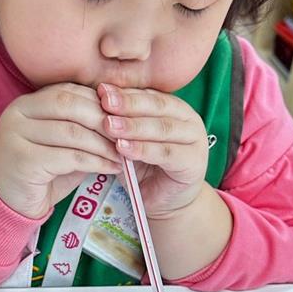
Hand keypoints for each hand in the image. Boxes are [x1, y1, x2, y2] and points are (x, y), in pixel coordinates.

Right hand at [0, 84, 120, 218]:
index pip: (68, 91)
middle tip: (125, 136)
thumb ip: (82, 129)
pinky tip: (110, 168)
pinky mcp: (23, 161)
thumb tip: (120, 121)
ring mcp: (17, 136)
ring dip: (103, 145)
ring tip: (121, 156)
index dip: (98, 103)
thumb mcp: (61, 145)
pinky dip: (95, 162)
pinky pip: (69, 157)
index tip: (122, 118)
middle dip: (103, 120)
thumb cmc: (39, 173)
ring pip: (72, 132)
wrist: (8, 204)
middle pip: (69, 105)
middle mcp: (17, 114)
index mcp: (26, 103)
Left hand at [98, 84, 210, 217]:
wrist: (165, 201)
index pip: (149, 94)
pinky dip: (143, 149)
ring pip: (162, 128)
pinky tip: (123, 148)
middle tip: (104, 102)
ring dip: (134, 127)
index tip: (100, 90)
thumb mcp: (130, 139)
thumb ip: (122, 120)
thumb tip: (97, 97)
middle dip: (128, 104)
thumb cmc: (145, 166)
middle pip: (157, 106)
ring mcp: (195, 140)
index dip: (125, 92)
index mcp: (175, 107)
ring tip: (109, 126)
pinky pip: (166, 153)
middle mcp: (189, 120)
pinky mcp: (194, 162)